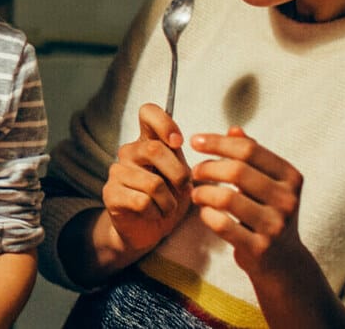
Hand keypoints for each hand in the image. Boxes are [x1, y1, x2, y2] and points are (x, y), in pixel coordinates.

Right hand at [102, 103, 193, 254]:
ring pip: (153, 183)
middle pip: (154, 149)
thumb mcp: (185, 176)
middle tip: (183, 189)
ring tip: (166, 207)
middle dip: (178, 174)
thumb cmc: (167, 200)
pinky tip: (152, 214)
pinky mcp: (111, 194)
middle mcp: (129, 152)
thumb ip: (198, 156)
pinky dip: (156, 212)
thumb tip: (233, 133)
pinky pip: (142, 201)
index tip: (177, 142)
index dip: (164, 123)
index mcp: (148, 141)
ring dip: (169, 202)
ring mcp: (117, 172)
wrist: (146, 231)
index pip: (148, 112)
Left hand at [189, 127, 305, 276]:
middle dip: (207, 167)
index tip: (194, 141)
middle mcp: (288, 199)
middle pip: (237, 171)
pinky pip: (222, 225)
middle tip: (194, 171)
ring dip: (203, 192)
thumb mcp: (269, 183)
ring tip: (195, 193)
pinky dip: (207, 215)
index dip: (218, 142)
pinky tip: (204, 212)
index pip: (249, 149)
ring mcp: (275, 225)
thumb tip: (234, 130)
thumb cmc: (269, 213)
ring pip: (226, 198)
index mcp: (291, 177)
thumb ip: (253, 156)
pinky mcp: (259, 247)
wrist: (282, 261)